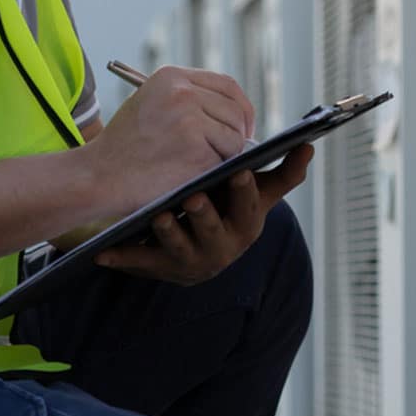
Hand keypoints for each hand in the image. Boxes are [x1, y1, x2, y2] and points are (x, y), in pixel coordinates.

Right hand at [81, 65, 255, 214]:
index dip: (241, 107)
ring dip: (226, 154)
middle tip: (231, 152)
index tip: (243, 126)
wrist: (97, 177)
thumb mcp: (151, 104)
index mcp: (171, 77)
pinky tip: (193, 173)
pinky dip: (216, 169)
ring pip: (235, 135)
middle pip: (236, 110)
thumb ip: (187, 98)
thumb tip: (232, 110)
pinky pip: (227, 158)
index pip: (227, 85)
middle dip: (239, 133)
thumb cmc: (124, 148)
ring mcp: (190, 119)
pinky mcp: (196, 148)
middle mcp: (183, 92)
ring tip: (199, 163)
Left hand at [92, 143, 312, 283]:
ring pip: (180, 249)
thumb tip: (310, 144)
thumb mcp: (255, 195)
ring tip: (158, 215)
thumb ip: (282, 173)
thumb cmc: (227, 210)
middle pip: (215, 231)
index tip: (238, 171)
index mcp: (246, 224)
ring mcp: (191, 261)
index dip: (246, 193)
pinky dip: (124, 259)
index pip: (251, 208)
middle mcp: (223, 248)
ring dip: (170, 234)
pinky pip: (141, 265)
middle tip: (194, 195)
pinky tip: (105, 252)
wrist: (194, 249)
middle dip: (206, 215)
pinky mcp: (160, 270)